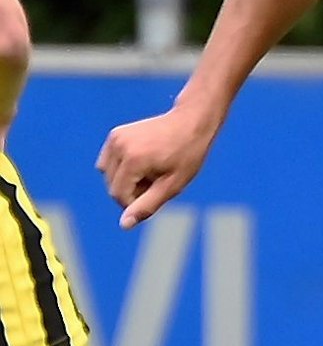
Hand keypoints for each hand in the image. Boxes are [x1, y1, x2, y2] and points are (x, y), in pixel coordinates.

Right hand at [97, 108, 216, 229]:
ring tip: (151, 169)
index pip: (119, 195)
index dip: (136, 201)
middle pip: (112, 185)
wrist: (192, 121)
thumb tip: (124, 225)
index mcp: (133, 160)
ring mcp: (115, 138)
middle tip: (158, 177)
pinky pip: (108, 162)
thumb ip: (147, 206)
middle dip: (132, 189)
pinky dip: (121, 167)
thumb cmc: (187, 154)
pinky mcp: (115, 134)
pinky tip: (143, 160)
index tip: (157, 190)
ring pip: (107, 175)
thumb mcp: (173, 184)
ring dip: (125, 179)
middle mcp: (119, 146)